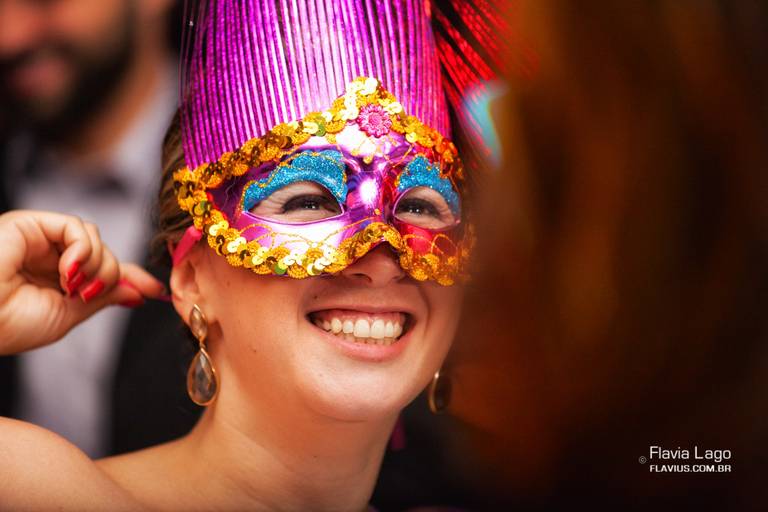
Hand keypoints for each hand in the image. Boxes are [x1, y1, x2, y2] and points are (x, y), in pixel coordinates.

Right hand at [0, 210, 164, 353]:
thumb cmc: (8, 324)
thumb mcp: (67, 315)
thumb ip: (102, 298)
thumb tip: (136, 291)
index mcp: (54, 281)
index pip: (101, 270)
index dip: (129, 277)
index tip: (154, 290)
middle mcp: (47, 257)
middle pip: (103, 253)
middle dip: (109, 274)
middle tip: (87, 294)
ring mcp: (38, 239)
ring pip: (93, 238)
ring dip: (95, 264)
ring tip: (73, 287)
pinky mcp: (29, 224)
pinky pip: (76, 227)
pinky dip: (81, 249)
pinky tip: (67, 271)